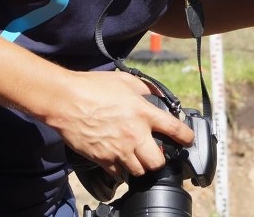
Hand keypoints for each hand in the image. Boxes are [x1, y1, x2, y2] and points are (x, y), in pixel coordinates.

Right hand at [45, 70, 194, 179]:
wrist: (65, 100)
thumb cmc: (92, 87)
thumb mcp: (126, 80)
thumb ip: (145, 89)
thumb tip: (156, 95)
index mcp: (144, 113)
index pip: (175, 130)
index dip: (186, 137)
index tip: (188, 140)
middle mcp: (134, 134)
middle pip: (158, 161)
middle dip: (160, 159)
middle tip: (156, 153)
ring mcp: (118, 149)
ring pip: (139, 171)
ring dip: (141, 166)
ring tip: (137, 157)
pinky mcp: (102, 159)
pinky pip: (118, 173)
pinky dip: (121, 170)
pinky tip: (119, 160)